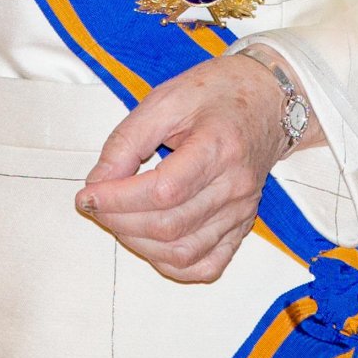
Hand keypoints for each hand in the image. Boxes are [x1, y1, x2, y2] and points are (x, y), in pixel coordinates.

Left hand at [75, 48, 323, 283]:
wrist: (268, 99)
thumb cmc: (217, 92)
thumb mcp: (166, 99)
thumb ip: (128, 140)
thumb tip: (98, 182)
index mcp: (219, 146)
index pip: (163, 192)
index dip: (119, 200)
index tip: (88, 194)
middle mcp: (235, 186)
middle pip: (170, 226)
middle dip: (120, 221)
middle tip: (95, 204)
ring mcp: (242, 211)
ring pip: (183, 252)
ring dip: (139, 244)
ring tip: (117, 219)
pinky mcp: (242, 226)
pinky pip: (207, 265)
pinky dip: (172, 264)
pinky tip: (150, 243)